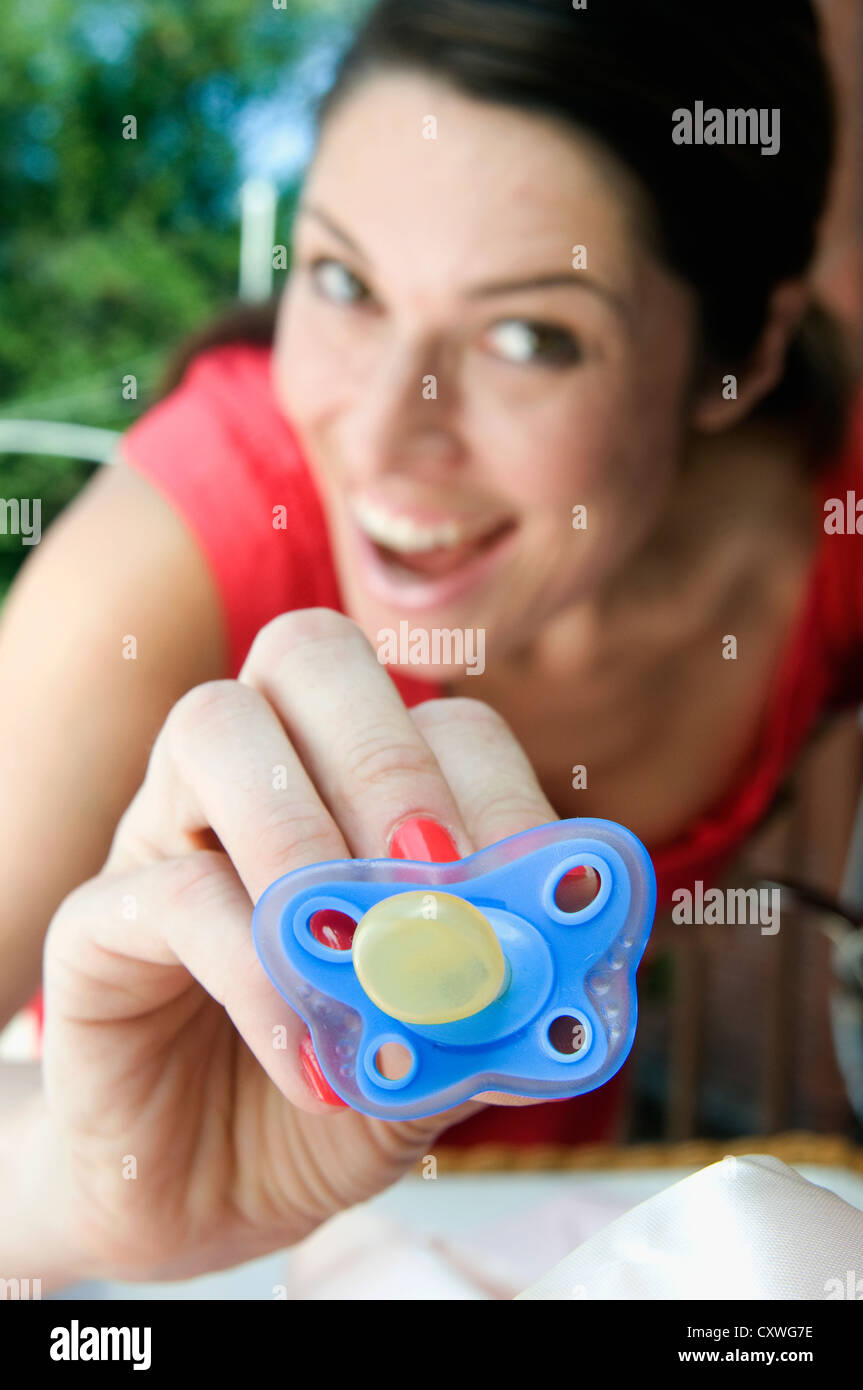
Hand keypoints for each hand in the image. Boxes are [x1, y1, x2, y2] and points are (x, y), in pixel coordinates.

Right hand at [42, 610, 556, 1282]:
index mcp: (360, 793)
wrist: (212, 1194)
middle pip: (311, 653)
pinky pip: (168, 891)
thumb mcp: (440, 1049)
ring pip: (214, 724)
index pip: (437, 716)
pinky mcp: (97, 921)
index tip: (535, 895)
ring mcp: (167, 831)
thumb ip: (496, 991)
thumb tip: (568, 944)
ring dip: (305, 830)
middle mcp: (261, 779)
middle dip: (390, 758)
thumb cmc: (339, 1099)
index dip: (495, 788)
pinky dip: (254, 968)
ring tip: (361, 953)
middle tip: (433, 874)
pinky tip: (310, 1056)